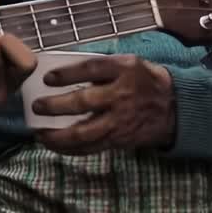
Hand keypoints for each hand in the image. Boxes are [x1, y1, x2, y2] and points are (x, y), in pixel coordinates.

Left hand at [31, 54, 175, 154]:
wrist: (174, 107)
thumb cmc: (144, 80)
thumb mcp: (128, 63)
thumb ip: (101, 66)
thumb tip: (64, 69)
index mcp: (123, 70)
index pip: (90, 69)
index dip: (67, 74)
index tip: (47, 78)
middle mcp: (121, 95)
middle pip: (83, 102)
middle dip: (55, 105)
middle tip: (37, 106)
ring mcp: (120, 121)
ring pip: (84, 132)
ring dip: (58, 135)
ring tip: (40, 133)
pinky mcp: (119, 140)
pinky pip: (91, 148)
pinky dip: (70, 149)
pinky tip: (55, 145)